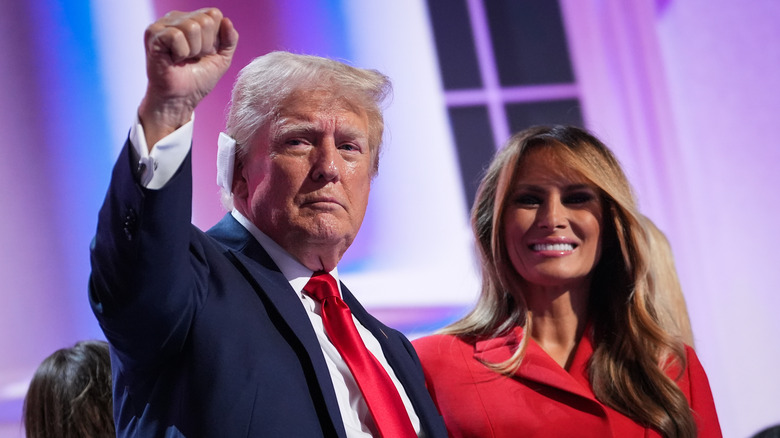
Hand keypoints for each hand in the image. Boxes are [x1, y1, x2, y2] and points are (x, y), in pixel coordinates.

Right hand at [138, 8, 238, 149]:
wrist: (181, 99)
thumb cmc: (197, 79)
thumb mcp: (221, 58)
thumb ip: (230, 39)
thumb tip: (227, 21)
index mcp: (192, 19)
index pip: (214, 14)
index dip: (215, 38)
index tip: (205, 53)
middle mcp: (176, 18)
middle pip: (205, 20)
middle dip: (205, 46)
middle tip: (193, 58)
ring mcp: (162, 24)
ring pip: (192, 27)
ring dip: (193, 50)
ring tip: (184, 59)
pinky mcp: (153, 34)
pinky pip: (177, 36)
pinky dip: (181, 53)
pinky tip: (174, 59)